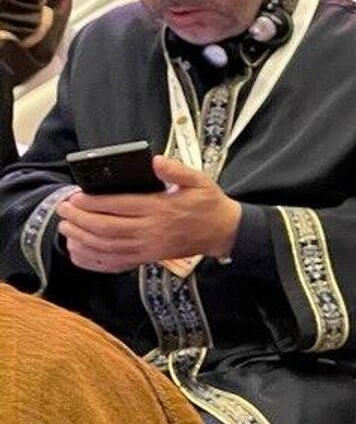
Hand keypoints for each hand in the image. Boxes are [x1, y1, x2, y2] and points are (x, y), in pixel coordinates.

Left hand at [58, 156, 241, 272]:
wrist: (224, 232)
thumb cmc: (209, 204)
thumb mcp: (199, 180)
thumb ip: (176, 170)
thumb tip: (155, 161)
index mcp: (161, 208)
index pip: (120, 206)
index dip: (93, 202)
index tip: (75, 197)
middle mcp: (152, 230)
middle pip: (107, 228)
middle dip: (80, 219)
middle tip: (63, 210)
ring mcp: (149, 247)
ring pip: (108, 246)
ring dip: (83, 238)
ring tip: (66, 228)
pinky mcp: (149, 257)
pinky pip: (116, 261)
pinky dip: (95, 258)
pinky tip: (81, 251)